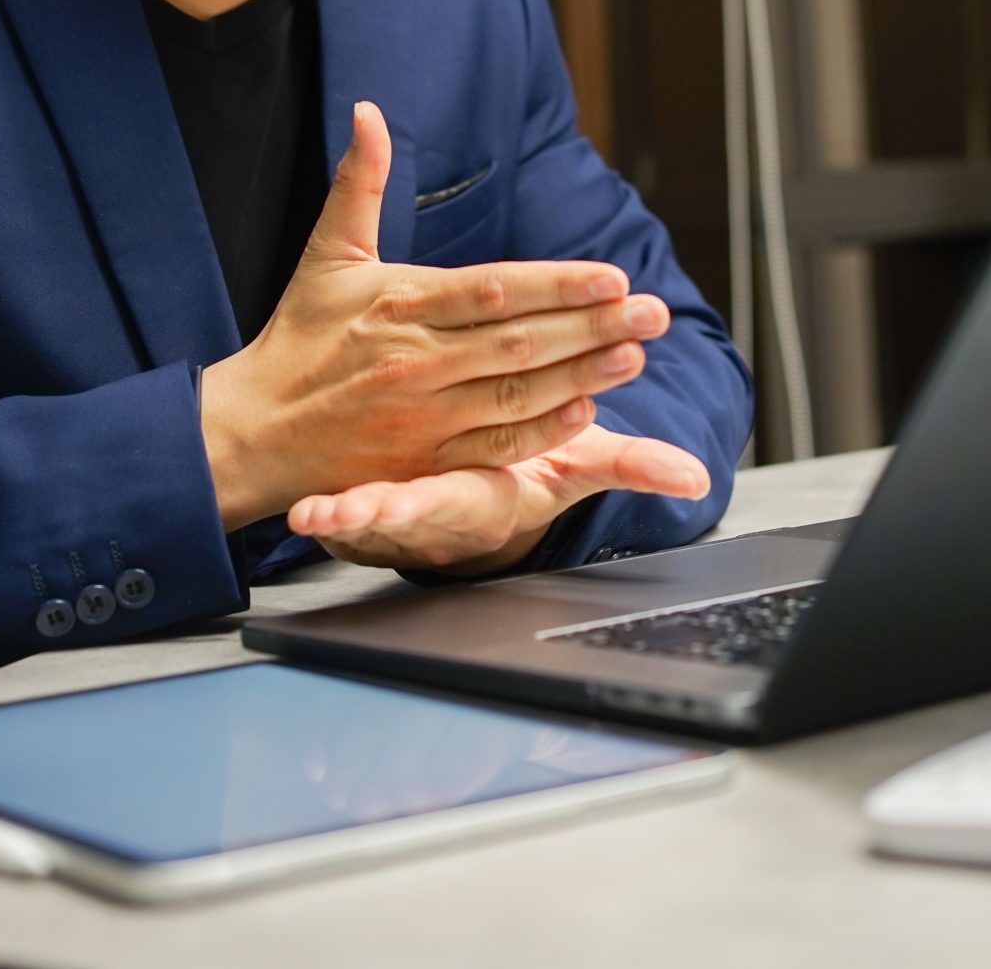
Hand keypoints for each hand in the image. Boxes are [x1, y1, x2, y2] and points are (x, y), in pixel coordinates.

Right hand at [198, 102, 673, 527]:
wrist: (253, 432)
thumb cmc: (298, 339)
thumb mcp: (327, 255)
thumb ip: (357, 183)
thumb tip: (367, 111)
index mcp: (399, 304)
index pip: (494, 289)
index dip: (558, 283)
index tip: (612, 275)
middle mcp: (415, 361)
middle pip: (520, 342)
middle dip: (594, 326)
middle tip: (654, 311)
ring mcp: (422, 417)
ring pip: (519, 394)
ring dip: (584, 374)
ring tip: (635, 354)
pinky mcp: (423, 465)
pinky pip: (497, 448)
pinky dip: (545, 430)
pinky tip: (587, 409)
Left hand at [286, 422, 711, 573]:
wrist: (494, 495)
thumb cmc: (533, 473)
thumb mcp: (576, 469)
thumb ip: (628, 468)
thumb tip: (694, 477)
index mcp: (487, 503)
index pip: (456, 504)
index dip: (424, 506)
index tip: (385, 511)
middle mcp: (444, 516)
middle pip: (405, 517)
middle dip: (371, 518)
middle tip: (328, 518)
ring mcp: (408, 515)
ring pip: (372, 522)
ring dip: (341, 521)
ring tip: (308, 519)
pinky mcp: (382, 502)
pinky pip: (353, 512)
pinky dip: (329, 512)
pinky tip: (295, 509)